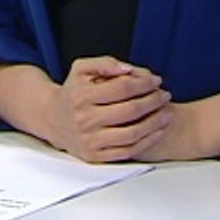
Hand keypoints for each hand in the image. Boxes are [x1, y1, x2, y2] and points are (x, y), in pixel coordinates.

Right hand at [41, 56, 173, 162]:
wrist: (53, 119)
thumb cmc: (74, 92)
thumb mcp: (81, 69)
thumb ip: (105, 64)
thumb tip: (129, 70)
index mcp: (82, 96)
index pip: (122, 88)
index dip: (144, 83)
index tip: (156, 80)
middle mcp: (85, 120)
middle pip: (130, 111)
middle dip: (153, 101)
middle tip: (165, 95)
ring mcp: (90, 140)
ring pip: (132, 134)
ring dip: (155, 123)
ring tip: (167, 113)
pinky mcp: (95, 156)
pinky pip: (127, 151)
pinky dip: (147, 141)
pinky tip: (157, 131)